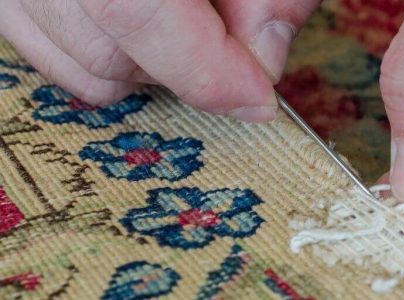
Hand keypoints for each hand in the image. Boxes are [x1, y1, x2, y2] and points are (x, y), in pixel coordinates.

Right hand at [0, 0, 319, 121]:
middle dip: (184, 65)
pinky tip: (144, 21)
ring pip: (79, 61)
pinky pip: (49, 50)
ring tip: (184, 18)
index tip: (258, 98)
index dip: (205, 70)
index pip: (133, 6)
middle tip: (230, 37)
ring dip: (147, 63)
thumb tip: (263, 62)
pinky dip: (106, 53)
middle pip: (108, 49)